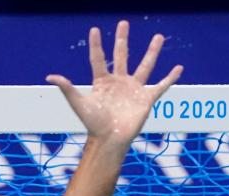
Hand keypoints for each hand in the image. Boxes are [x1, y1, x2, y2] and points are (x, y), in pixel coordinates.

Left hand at [45, 20, 182, 143]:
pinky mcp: (146, 99)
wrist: (110, 140)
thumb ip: (68, 88)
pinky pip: (161, 86)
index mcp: (102, 82)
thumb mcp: (79, 104)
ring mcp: (134, 89)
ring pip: (145, 65)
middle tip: (124, 23)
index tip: (95, 30)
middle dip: (122, 39)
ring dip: (152, 51)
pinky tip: (178, 68)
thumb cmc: (94, 124)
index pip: (98, 58)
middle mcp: (119, 82)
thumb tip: (50, 76)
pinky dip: (170, 78)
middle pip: (122, 55)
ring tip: (159, 37)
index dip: (96, 45)